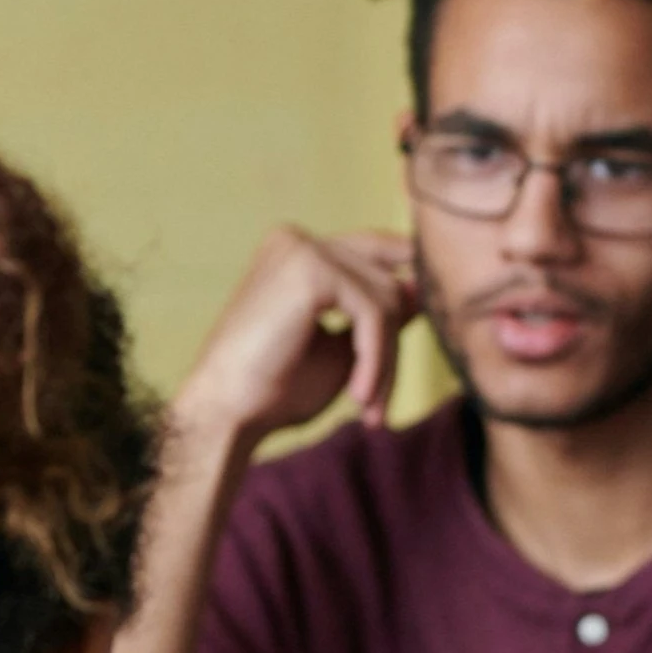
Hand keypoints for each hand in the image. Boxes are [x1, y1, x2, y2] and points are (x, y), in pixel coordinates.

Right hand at [166, 227, 421, 456]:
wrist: (225, 413)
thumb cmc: (273, 389)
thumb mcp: (341, 346)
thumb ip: (377, 315)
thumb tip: (421, 292)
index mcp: (295, 251)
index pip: (374, 250)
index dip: (407, 279)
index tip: (426, 323)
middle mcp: (297, 239)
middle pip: (385, 278)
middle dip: (392, 343)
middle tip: (379, 402)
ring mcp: (302, 249)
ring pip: (386, 298)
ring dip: (385, 360)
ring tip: (367, 405)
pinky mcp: (309, 270)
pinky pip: (373, 312)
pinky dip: (375, 359)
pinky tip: (359, 395)